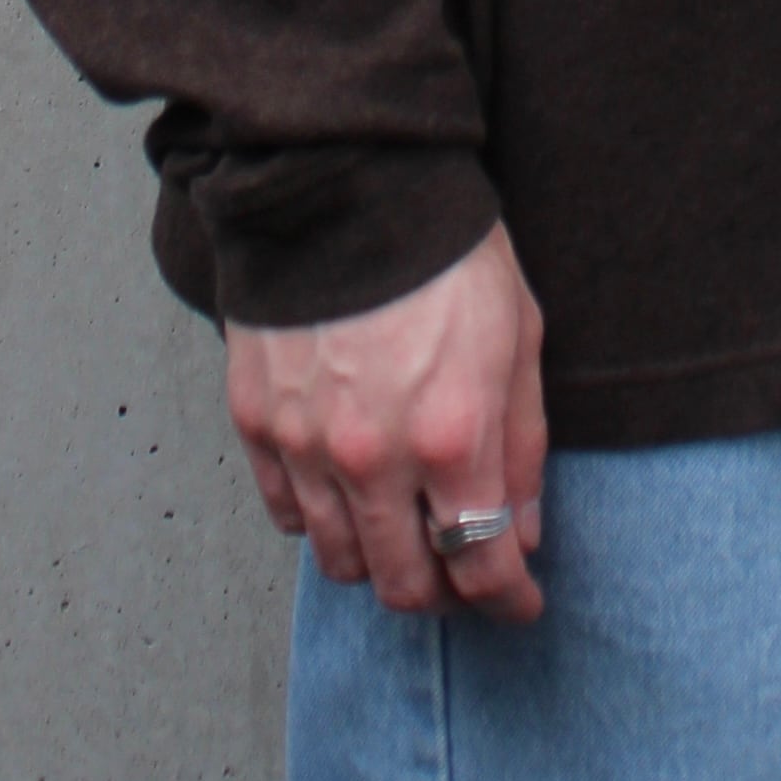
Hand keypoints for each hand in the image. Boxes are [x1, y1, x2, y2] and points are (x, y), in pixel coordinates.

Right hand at [224, 223, 547, 622]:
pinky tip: (348, 493)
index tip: (519, 602)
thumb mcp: (519, 336)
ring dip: (380, 563)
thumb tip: (522, 529)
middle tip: (463, 574)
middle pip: (405, 584)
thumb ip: (522, 444)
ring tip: (406, 533)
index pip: (482, 564)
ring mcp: (307, 444)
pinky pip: (287, 513)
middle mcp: (374, 457)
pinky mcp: (258, 420)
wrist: (350, 178)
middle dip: (445, 593)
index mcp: (453, 435)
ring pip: (341, 561)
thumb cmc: (446, 248)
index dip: (508, 598)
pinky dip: (321, 520)